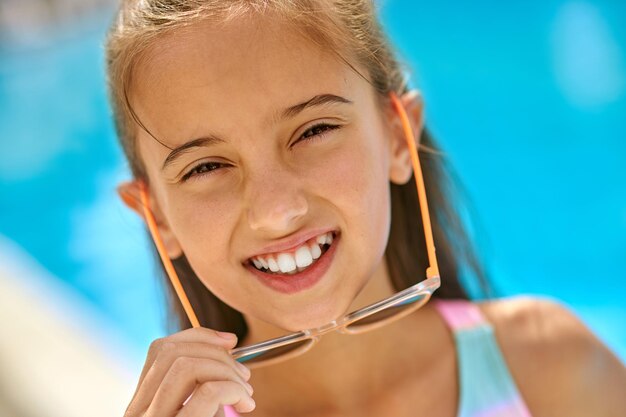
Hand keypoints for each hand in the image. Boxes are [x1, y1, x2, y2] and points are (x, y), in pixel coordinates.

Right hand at [124, 327, 254, 416]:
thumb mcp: (197, 410)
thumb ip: (200, 382)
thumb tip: (226, 341)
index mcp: (141, 403)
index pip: (159, 349)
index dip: (199, 335)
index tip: (230, 341)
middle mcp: (137, 412)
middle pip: (171, 352)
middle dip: (216, 352)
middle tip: (244, 375)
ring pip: (185, 366)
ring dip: (226, 371)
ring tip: (245, 393)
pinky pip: (207, 391)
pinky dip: (233, 388)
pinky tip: (244, 403)